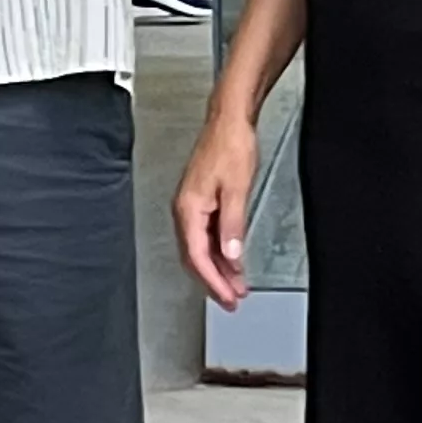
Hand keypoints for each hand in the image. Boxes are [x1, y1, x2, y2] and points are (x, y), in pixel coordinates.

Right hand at [172, 109, 256, 309]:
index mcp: (188, 209)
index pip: (198, 256)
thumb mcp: (237, 189)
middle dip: (213, 282)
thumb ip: (233, 224)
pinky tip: (232, 261)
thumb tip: (231, 254)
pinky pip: (206, 237)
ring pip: (200, 249)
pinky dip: (219, 253)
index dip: (213, 281)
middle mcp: (185, 210)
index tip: (227, 297)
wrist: (229, 122)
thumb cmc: (230, 146)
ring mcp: (192, 207)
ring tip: (236, 287)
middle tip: (231, 301)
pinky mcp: (201, 202)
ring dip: (218, 270)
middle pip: (195, 257)